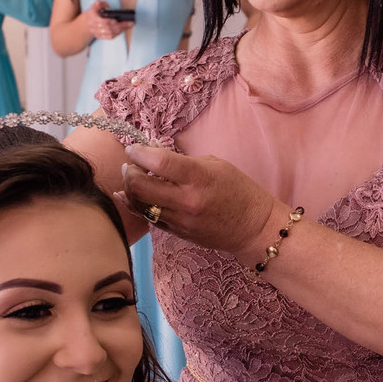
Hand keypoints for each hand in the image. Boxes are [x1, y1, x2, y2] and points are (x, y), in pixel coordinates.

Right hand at [85, 0, 132, 40]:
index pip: (102, 22)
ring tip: (129, 26)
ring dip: (121, 30)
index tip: (116, 20)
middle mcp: (94, 26)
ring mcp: (97, 33)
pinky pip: (110, 37)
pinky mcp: (100, 36)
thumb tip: (106, 5)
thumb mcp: (95, 5)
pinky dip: (117, 34)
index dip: (109, 22)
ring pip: (110, 34)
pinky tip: (123, 29)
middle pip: (109, 28)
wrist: (87, 22)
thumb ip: (100, 3)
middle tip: (130, 23)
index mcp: (92, 18)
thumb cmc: (94, 12)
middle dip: (121, 26)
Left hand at [117, 143, 274, 255]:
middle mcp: (187, 200)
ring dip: (130, 189)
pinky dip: (136, 206)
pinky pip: (148, 219)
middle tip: (131, 164)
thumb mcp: (216, 165)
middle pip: (140, 186)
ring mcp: (181, 220)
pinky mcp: (177, 233)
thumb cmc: (238, 190)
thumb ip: (183, 162)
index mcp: (199, 177)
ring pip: (139, 205)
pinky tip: (131, 196)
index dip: (139, 153)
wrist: (253, 227)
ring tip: (133, 178)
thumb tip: (153, 154)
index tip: (134, 148)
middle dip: (130, 172)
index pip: (159, 162)